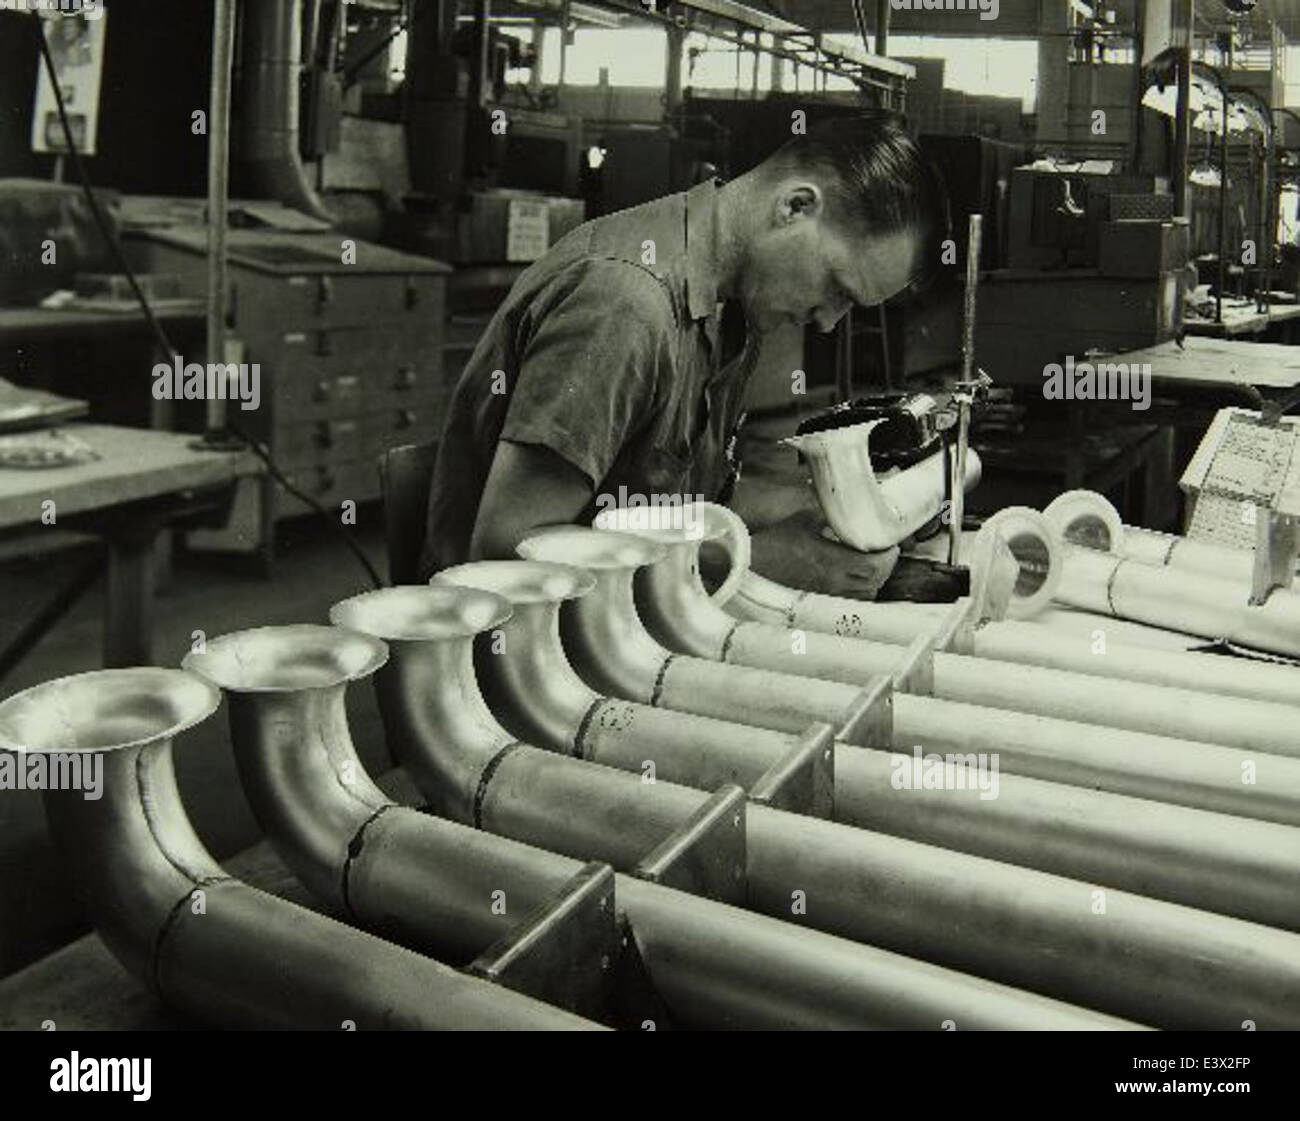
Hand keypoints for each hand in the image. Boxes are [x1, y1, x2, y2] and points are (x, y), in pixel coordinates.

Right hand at [749, 509, 899, 599]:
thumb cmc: (772, 544)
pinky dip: (859, 591)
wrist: (750, 567)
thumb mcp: (803, 520)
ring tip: (873, 565)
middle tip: (886, 552)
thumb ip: (828, 515)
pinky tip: (854, 579)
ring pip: (864, 594)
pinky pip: (850, 600)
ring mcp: (826, 594)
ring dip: (874, 580)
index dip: (888, 556)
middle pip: (874, 582)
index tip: (891, 544)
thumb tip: (847, 505)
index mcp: (831, 561)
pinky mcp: (819, 600)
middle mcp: (832, 582)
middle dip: (885, 567)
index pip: (874, 565)